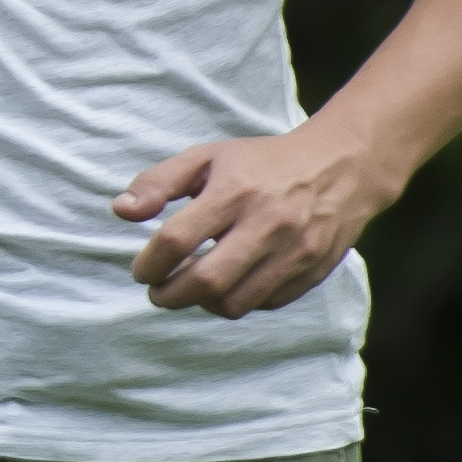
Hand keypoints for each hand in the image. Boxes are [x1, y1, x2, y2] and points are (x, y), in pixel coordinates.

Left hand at [114, 122, 398, 315]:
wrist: (341, 167)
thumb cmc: (262, 163)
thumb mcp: (207, 157)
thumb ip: (159, 182)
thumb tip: (120, 211)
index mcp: (236, 191)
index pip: (177, 241)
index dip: (149, 263)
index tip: (140, 269)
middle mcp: (268, 224)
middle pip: (206, 281)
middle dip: (169, 295)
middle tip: (157, 291)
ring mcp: (295, 252)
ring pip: (235, 302)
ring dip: (202, 304)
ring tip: (190, 289)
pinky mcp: (312, 272)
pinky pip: (264, 304)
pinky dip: (238, 302)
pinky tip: (227, 286)